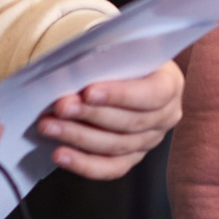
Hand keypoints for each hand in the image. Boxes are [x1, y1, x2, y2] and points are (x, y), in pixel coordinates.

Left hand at [36, 61, 184, 180]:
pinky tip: (60, 154)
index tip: (88, 92)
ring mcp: (149, 141)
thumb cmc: (118, 57)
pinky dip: (82, 164)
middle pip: (130, 122)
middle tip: (60, 107)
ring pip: (116, 146)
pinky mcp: (131, 158)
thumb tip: (76, 73)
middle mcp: (166, 116)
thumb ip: (106, 60)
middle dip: (90, 115)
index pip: (152, 94)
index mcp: (170, 84)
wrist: (118, 72)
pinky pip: (110, 168)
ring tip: (49, 126)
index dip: (121, 95)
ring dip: (78, 137)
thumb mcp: (120, 49)